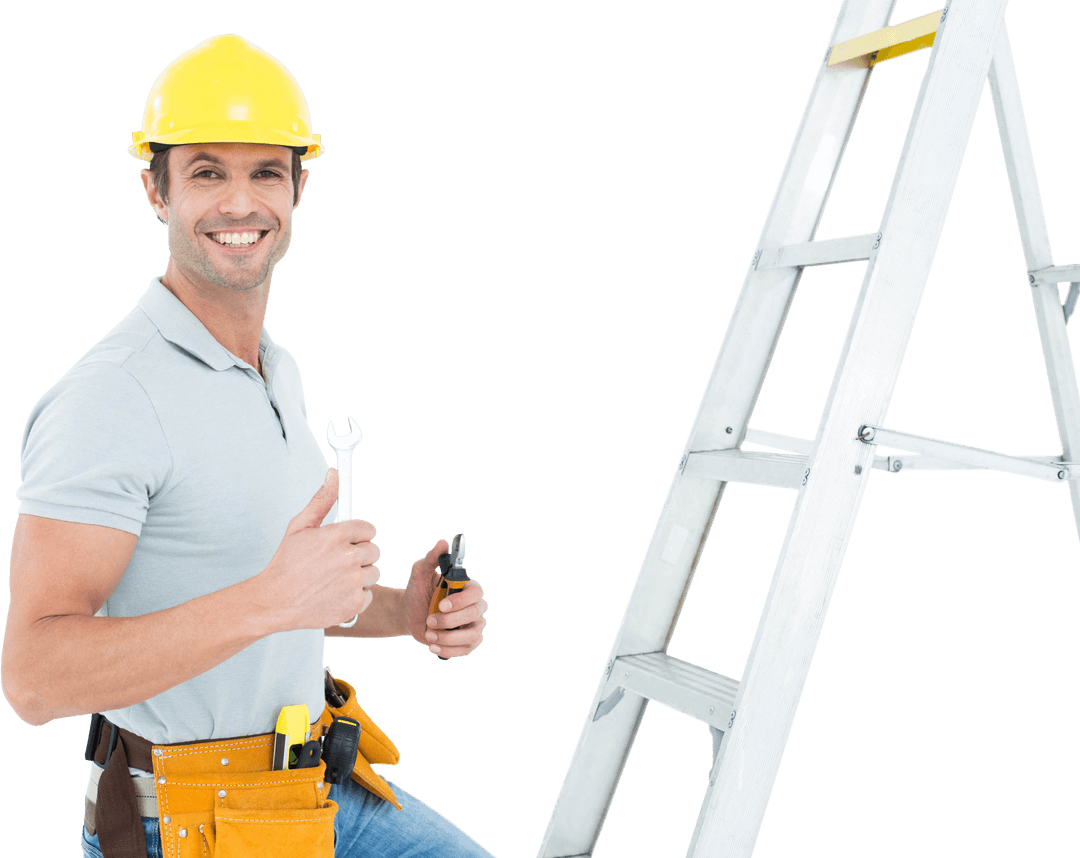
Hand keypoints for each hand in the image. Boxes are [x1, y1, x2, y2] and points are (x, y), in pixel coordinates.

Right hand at [258, 469, 380, 630]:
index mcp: (337, 536)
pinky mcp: (355, 603)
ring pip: (373, 573)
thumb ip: (321, 500)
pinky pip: (368, 594)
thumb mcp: (299, 527)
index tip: (348, 543)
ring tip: (335, 579)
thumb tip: (334, 475)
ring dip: (359, 575)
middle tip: (337, 562)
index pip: (369, 530)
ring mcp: (353, 581)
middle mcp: (349, 557)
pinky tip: (336, 594)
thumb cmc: (286, 564)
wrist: (275, 602)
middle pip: (373, 551)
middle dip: (358, 555)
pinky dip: (355, 596)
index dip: (358, 536)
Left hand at [401, 539, 487, 657]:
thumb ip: (432, 558)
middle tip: (429, 620)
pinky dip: (450, 651)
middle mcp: (474, 606)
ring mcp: (472, 625)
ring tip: (429, 635)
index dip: (461, 600)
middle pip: (476, 614)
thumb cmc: (417, 590)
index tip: (441, 604)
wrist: (408, 613)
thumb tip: (443, 543)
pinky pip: (467, 650)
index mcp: (467, 588)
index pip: (477, 592)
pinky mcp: (466, 642)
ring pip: (473, 635)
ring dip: (449, 638)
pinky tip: (433, 647)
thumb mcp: (420, 572)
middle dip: (451, 620)